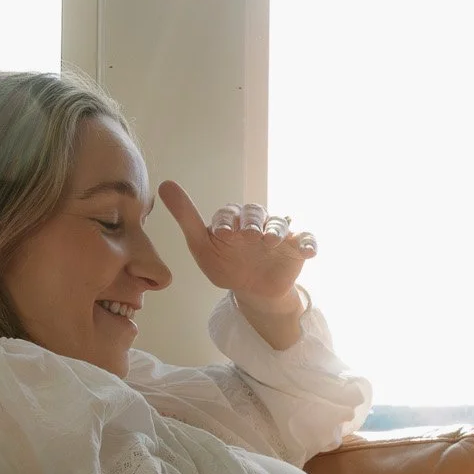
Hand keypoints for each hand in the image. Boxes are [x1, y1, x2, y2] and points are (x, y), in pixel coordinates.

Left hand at [160, 180, 314, 306]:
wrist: (252, 290)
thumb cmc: (225, 265)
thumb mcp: (202, 246)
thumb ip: (186, 217)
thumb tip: (164, 183)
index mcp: (234, 219)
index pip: (230, 213)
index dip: (227, 221)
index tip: (222, 234)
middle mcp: (257, 222)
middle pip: (257, 213)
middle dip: (253, 222)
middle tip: (249, 235)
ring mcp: (278, 234)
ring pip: (280, 223)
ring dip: (276, 229)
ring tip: (270, 241)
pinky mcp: (296, 247)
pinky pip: (307, 240)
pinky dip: (309, 243)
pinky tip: (307, 251)